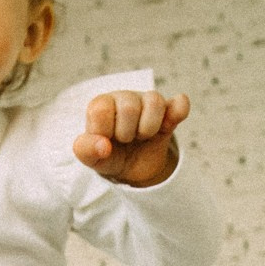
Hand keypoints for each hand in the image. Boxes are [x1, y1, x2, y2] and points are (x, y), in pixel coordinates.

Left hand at [73, 90, 188, 187]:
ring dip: (148, 128)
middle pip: (129, 106)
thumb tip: (104, 146)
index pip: (101, 109)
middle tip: (125, 140)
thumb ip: (86, 150)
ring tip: (142, 136)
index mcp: (101, 104)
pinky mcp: (169, 113)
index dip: (104, 131)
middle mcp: (124, 98)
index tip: (105, 140)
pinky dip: (179, 111)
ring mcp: (148, 103)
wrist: (132, 167)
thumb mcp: (91, 158)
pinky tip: (168, 125)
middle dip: (127, 133)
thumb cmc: (108, 156)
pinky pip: (179, 105)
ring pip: (154, 102)